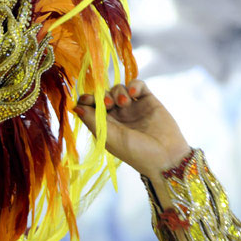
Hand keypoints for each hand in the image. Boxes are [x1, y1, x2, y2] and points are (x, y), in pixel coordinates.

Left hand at [74, 80, 191, 176]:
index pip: (90, 107)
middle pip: (103, 95)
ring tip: (124, 102)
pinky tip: (133, 93)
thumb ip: (92, 121)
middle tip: (109, 105)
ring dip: (118, 92)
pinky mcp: (148, 100)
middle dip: (103, 96)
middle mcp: (117, 115)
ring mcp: (132, 107)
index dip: (87, 100)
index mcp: (104, 125)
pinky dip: (133, 85)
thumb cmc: (135, 152)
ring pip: (119, 88)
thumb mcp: (109, 138)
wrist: (165, 156)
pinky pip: (137, 85)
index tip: (87, 100)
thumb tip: (75, 107)